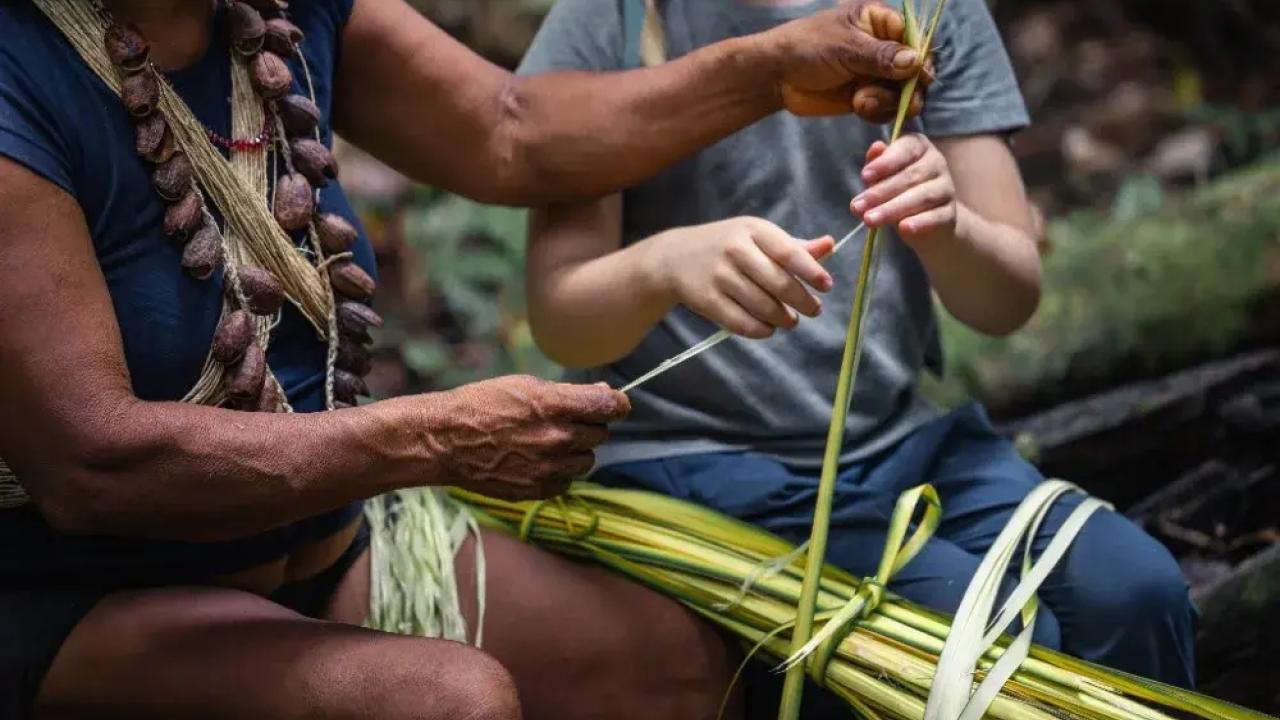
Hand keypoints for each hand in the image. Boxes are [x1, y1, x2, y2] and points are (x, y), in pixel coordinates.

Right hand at [426, 376, 628, 499]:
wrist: (446, 441)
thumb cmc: (482, 405)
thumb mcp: (524, 386)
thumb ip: (568, 393)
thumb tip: (604, 393)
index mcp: (555, 406)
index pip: (610, 406)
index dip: (616, 403)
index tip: (613, 404)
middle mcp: (557, 439)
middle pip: (600, 433)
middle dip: (589, 425)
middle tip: (565, 420)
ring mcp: (549, 468)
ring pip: (587, 460)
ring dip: (576, 451)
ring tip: (549, 442)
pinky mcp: (539, 490)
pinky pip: (567, 481)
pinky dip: (559, 472)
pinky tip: (537, 460)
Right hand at [648, 217, 834, 337]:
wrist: (674, 258)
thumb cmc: (726, 245)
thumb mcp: (757, 236)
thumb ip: (793, 246)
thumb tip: (830, 245)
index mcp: (753, 230)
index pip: (788, 253)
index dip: (811, 272)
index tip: (827, 286)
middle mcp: (735, 250)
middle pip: (779, 284)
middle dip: (803, 301)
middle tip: (814, 309)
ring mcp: (719, 276)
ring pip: (763, 306)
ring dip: (783, 318)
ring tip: (790, 320)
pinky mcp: (707, 300)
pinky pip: (743, 323)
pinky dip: (762, 330)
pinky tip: (768, 327)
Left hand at [758, 1, 926, 120]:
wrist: (775, 76)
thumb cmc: (806, 48)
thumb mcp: (845, 48)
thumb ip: (881, 56)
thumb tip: (916, 61)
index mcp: (881, 21)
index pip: (917, 39)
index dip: (921, 59)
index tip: (916, 77)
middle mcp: (884, 46)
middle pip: (917, 69)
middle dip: (906, 86)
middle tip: (887, 94)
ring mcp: (877, 73)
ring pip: (905, 93)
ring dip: (888, 101)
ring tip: (860, 101)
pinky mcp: (867, 96)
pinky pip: (887, 108)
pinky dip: (878, 111)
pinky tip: (857, 107)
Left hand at [851, 134, 957, 248]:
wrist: (927, 221)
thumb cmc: (898, 191)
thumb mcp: (883, 177)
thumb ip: (877, 164)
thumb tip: (876, 148)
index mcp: (919, 147)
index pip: (904, 150)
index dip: (884, 163)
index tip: (864, 176)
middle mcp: (936, 163)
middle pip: (909, 176)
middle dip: (880, 192)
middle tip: (857, 206)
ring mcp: (946, 188)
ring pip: (921, 197)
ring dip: (892, 209)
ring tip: (870, 220)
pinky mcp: (950, 213)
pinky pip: (936, 217)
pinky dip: (920, 223)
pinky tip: (904, 229)